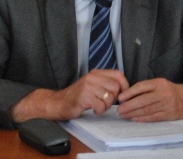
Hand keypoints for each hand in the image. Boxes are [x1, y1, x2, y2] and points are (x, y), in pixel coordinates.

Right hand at [10, 69, 129, 121]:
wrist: (58, 103)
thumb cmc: (78, 96)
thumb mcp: (93, 85)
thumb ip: (106, 83)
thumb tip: (124, 89)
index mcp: (96, 73)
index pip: (118, 74)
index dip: (124, 85)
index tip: (122, 95)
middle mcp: (92, 77)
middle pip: (115, 87)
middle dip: (113, 98)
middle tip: (105, 103)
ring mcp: (88, 86)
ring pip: (109, 97)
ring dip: (106, 105)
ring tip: (97, 106)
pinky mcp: (84, 97)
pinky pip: (101, 106)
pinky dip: (99, 110)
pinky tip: (93, 109)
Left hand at [117, 78, 182, 121]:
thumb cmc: (171, 90)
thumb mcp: (161, 83)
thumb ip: (147, 88)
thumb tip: (128, 95)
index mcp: (160, 83)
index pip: (142, 86)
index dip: (129, 92)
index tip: (120, 97)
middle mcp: (163, 93)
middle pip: (142, 100)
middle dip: (129, 106)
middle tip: (119, 109)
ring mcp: (166, 105)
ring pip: (146, 110)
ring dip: (133, 113)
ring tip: (123, 115)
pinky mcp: (168, 115)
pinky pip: (152, 117)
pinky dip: (141, 118)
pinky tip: (134, 118)